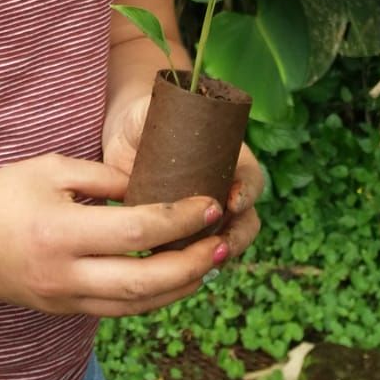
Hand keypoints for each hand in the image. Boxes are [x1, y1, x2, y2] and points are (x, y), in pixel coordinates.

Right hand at [0, 153, 236, 318]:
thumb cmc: (0, 195)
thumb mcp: (49, 169)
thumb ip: (102, 177)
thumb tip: (151, 184)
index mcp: (61, 233)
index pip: (136, 231)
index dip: (178, 219)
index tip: (207, 202)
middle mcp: (65, 274)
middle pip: (145, 281)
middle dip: (192, 263)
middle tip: (221, 240)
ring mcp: (64, 299)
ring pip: (137, 305)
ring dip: (179, 287)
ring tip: (208, 260)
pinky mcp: (64, 310)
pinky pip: (118, 310)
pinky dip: (152, 297)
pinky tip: (174, 277)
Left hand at [103, 98, 262, 262]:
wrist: (129, 135)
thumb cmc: (145, 116)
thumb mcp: (151, 109)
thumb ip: (154, 109)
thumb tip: (147, 120)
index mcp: (228, 156)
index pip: (250, 176)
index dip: (247, 191)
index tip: (232, 201)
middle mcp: (223, 188)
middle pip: (246, 219)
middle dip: (238, 236)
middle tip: (221, 245)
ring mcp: (205, 213)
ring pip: (225, 242)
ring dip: (219, 255)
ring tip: (205, 263)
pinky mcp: (182, 231)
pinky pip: (197, 254)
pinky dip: (193, 264)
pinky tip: (177, 270)